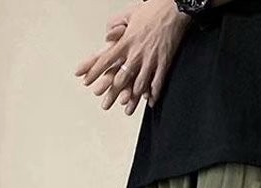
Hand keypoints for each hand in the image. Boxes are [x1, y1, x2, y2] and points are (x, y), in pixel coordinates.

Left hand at [74, 0, 190, 112]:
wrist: (174, 9)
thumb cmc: (153, 10)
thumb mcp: (129, 15)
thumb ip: (116, 26)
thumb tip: (107, 37)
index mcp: (126, 41)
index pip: (105, 59)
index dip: (94, 72)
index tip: (86, 81)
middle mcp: (136, 53)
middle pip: (121, 77)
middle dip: (112, 92)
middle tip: (105, 103)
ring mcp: (151, 59)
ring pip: (139, 83)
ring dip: (132, 96)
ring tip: (126, 105)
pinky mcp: (164, 63)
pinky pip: (157, 82)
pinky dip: (152, 93)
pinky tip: (149, 100)